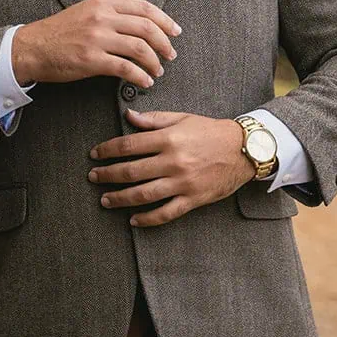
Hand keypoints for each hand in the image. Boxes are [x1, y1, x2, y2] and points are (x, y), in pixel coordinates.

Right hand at [11, 0, 181, 88]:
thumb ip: (111, 14)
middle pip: (147, 28)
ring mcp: (96, 38)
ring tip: (157, 71)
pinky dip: (140, 76)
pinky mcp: (91, 60)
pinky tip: (144, 82)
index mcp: (103, 3)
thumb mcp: (86, 13)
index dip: (165, 20)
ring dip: (154, 62)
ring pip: (140, 48)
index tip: (175, 32)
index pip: (144, 7)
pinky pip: (125, 68)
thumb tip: (141, 24)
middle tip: (170, 55)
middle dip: (164, 43)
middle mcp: (101, 18)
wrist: (31, 48)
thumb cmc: (59, 33)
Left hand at [89, 109, 256, 226]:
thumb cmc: (211, 132)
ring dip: (120, 198)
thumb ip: (154, 119)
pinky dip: (147, 219)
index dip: (107, 150)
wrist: (243, 149)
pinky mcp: (192, 199)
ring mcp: (182, 182)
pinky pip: (165, 213)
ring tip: (105, 200)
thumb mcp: (182, 118)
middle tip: (93, 177)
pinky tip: (133, 220)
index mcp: (169, 139)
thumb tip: (129, 115)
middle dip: (107, 175)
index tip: (95, 154)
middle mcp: (173, 161)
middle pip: (131, 171)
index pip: (128, 145)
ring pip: (143, 194)